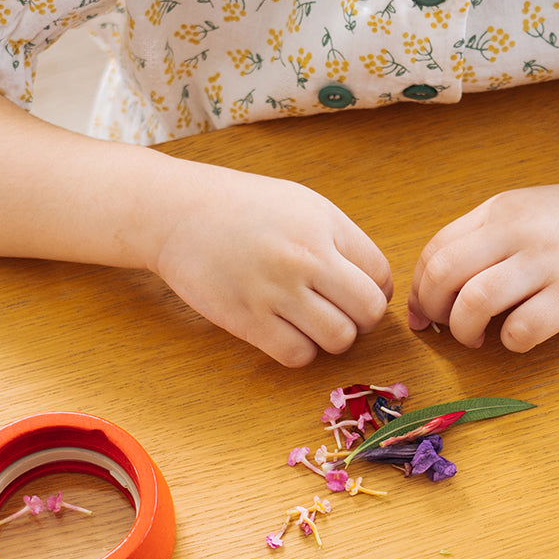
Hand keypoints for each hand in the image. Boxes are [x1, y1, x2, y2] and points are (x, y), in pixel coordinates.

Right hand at [153, 164, 392, 366]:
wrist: (177, 213)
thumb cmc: (241, 207)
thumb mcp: (301, 204)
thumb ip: (340, 240)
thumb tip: (374, 284)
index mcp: (324, 226)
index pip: (381, 276)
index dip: (374, 291)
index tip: (353, 293)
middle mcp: (305, 258)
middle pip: (368, 312)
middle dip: (361, 320)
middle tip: (339, 313)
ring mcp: (276, 291)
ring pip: (338, 339)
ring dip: (331, 339)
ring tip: (310, 322)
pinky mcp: (247, 319)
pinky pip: (298, 355)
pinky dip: (299, 351)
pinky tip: (285, 332)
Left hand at [407, 178, 558, 351]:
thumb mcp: (518, 212)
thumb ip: (475, 242)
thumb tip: (427, 294)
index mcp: (496, 212)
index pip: (434, 251)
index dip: (419, 289)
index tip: (424, 312)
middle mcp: (516, 231)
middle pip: (445, 274)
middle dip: (433, 310)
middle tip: (445, 327)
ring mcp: (546, 261)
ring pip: (476, 300)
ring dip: (464, 330)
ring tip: (475, 338)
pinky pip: (524, 327)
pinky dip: (510, 342)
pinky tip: (518, 338)